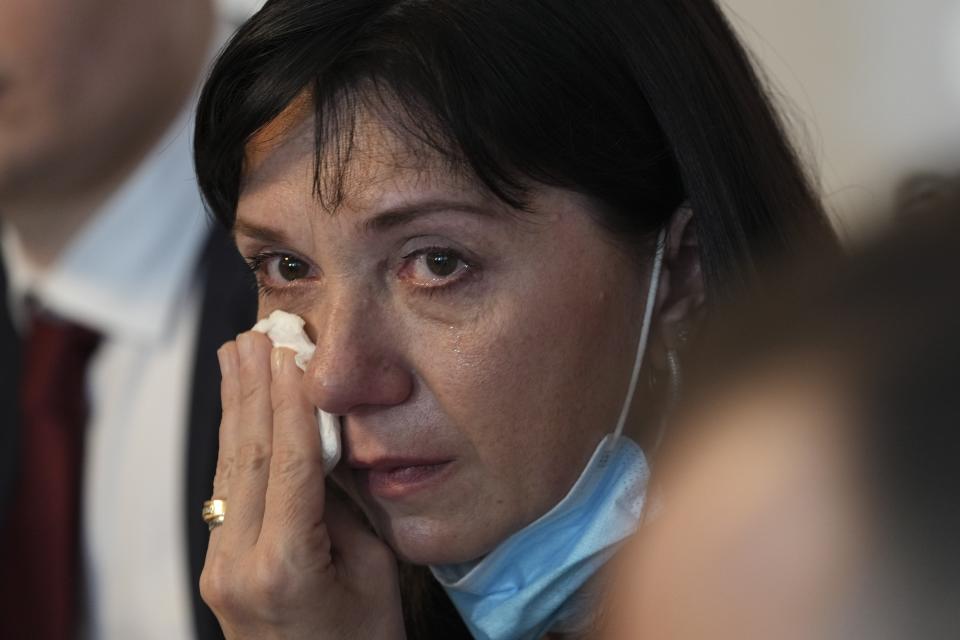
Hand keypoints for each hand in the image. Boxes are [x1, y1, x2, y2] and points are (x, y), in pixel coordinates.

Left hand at [200, 331, 404, 639]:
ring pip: (230, 468)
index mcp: (287, 565)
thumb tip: (321, 446)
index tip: (290, 349)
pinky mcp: (218, 565)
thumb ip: (344, 507)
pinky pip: (228, 490)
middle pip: (248, 456)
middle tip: (256, 332)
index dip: (289, 400)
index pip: (288, 463)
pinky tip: (237, 410)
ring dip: (235, 405)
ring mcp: (220, 565)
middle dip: (253, 387)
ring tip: (236, 353)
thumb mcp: (374, 571)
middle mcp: (240, 562)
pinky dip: (234, 441)